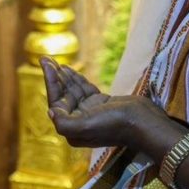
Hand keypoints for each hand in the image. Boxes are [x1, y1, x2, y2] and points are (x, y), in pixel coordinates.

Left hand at [42, 58, 174, 150]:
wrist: (143, 121)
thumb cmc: (114, 124)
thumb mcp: (85, 126)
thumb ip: (64, 123)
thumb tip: (50, 111)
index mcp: (73, 130)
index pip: (56, 103)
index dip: (50, 83)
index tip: (46, 65)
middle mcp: (79, 122)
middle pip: (63, 96)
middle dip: (54, 77)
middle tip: (45, 58)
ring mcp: (90, 112)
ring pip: (73, 91)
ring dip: (63, 76)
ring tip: (53, 61)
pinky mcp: (101, 103)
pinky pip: (84, 89)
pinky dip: (76, 79)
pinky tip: (69, 69)